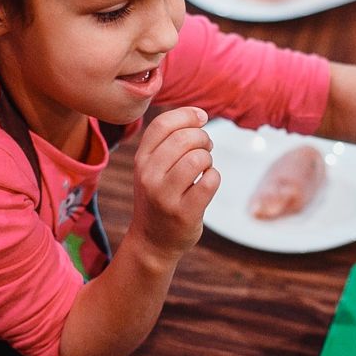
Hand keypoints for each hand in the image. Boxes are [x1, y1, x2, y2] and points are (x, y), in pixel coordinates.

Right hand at [130, 107, 219, 259]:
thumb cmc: (160, 197)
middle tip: (206, 148)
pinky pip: (210, 181)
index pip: (163, 124)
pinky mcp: (184, 213)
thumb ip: (167, 141)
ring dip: (208, 159)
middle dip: (203, 138)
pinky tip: (206, 184)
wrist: (153, 241)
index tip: (202, 118)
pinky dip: (214, 177)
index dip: (187, 115)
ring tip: (204, 167)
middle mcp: (149, 176)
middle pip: (184, 138)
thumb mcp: (152, 168)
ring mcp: (165, 196)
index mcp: (141, 160)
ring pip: (198, 159)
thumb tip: (199, 114)